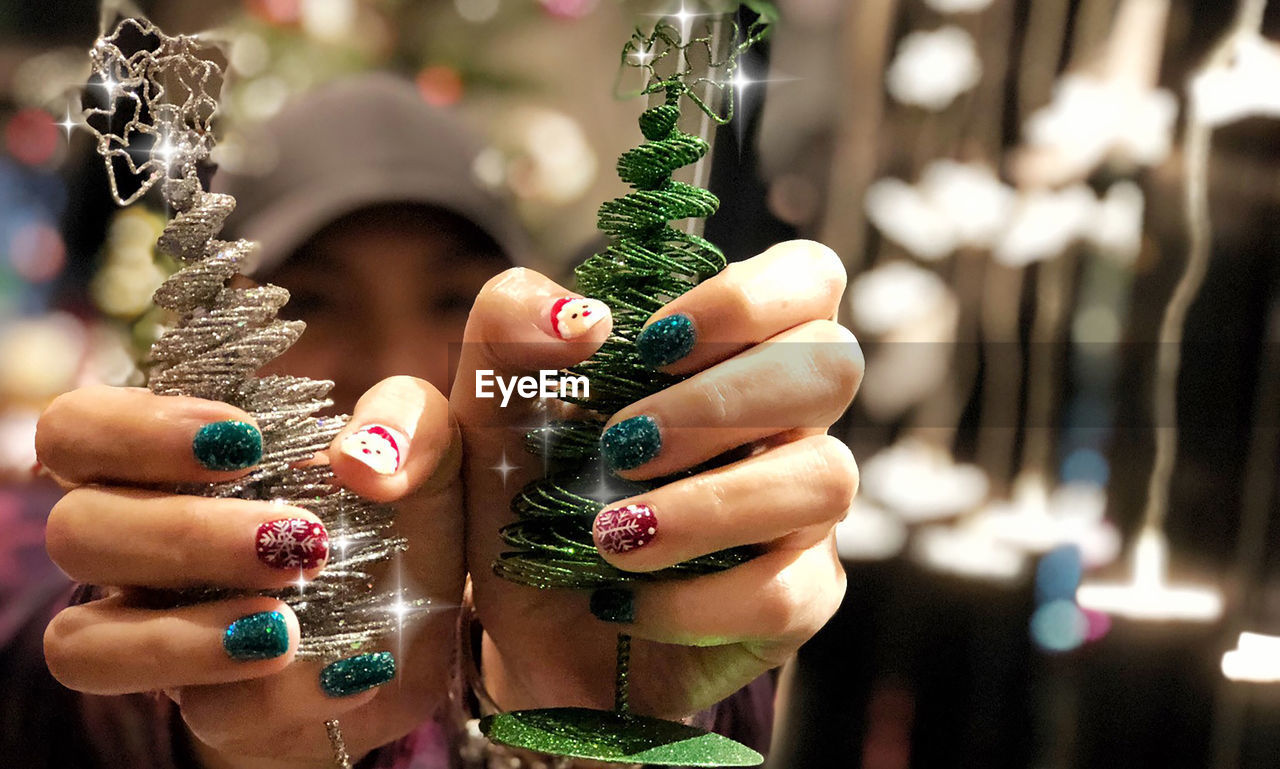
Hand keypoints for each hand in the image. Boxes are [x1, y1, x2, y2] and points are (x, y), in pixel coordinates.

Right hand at [36, 379, 463, 768]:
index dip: (134, 431)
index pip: (79, 429)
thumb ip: (406, 418)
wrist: (436, 622)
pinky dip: (280, 693)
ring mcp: (163, 635)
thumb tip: (361, 457)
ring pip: (84, 645)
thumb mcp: (424, 447)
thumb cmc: (404, 513)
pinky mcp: (216, 709)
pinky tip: (352, 668)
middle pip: (76, 531)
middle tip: (296, 537)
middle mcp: (144, 545)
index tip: (244, 440)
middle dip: (184, 533)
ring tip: (286, 627)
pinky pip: (206, 714)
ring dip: (182, 635)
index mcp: (174, 462)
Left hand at [451, 240, 860, 717]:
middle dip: (719, 403)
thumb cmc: (523, 499)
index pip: (810, 277)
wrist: (521, 632)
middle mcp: (782, 420)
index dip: (750, 297)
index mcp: (726, 351)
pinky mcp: (796, 598)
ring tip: (612, 536)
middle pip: (834, 365)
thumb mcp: (489, 404)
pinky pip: (788, 592)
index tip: (653, 346)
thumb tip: (583, 317)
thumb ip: (509, 327)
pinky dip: (693, 600)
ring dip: (711, 504)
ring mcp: (801, 510)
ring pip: (829, 478)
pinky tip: (623, 601)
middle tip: (621, 448)